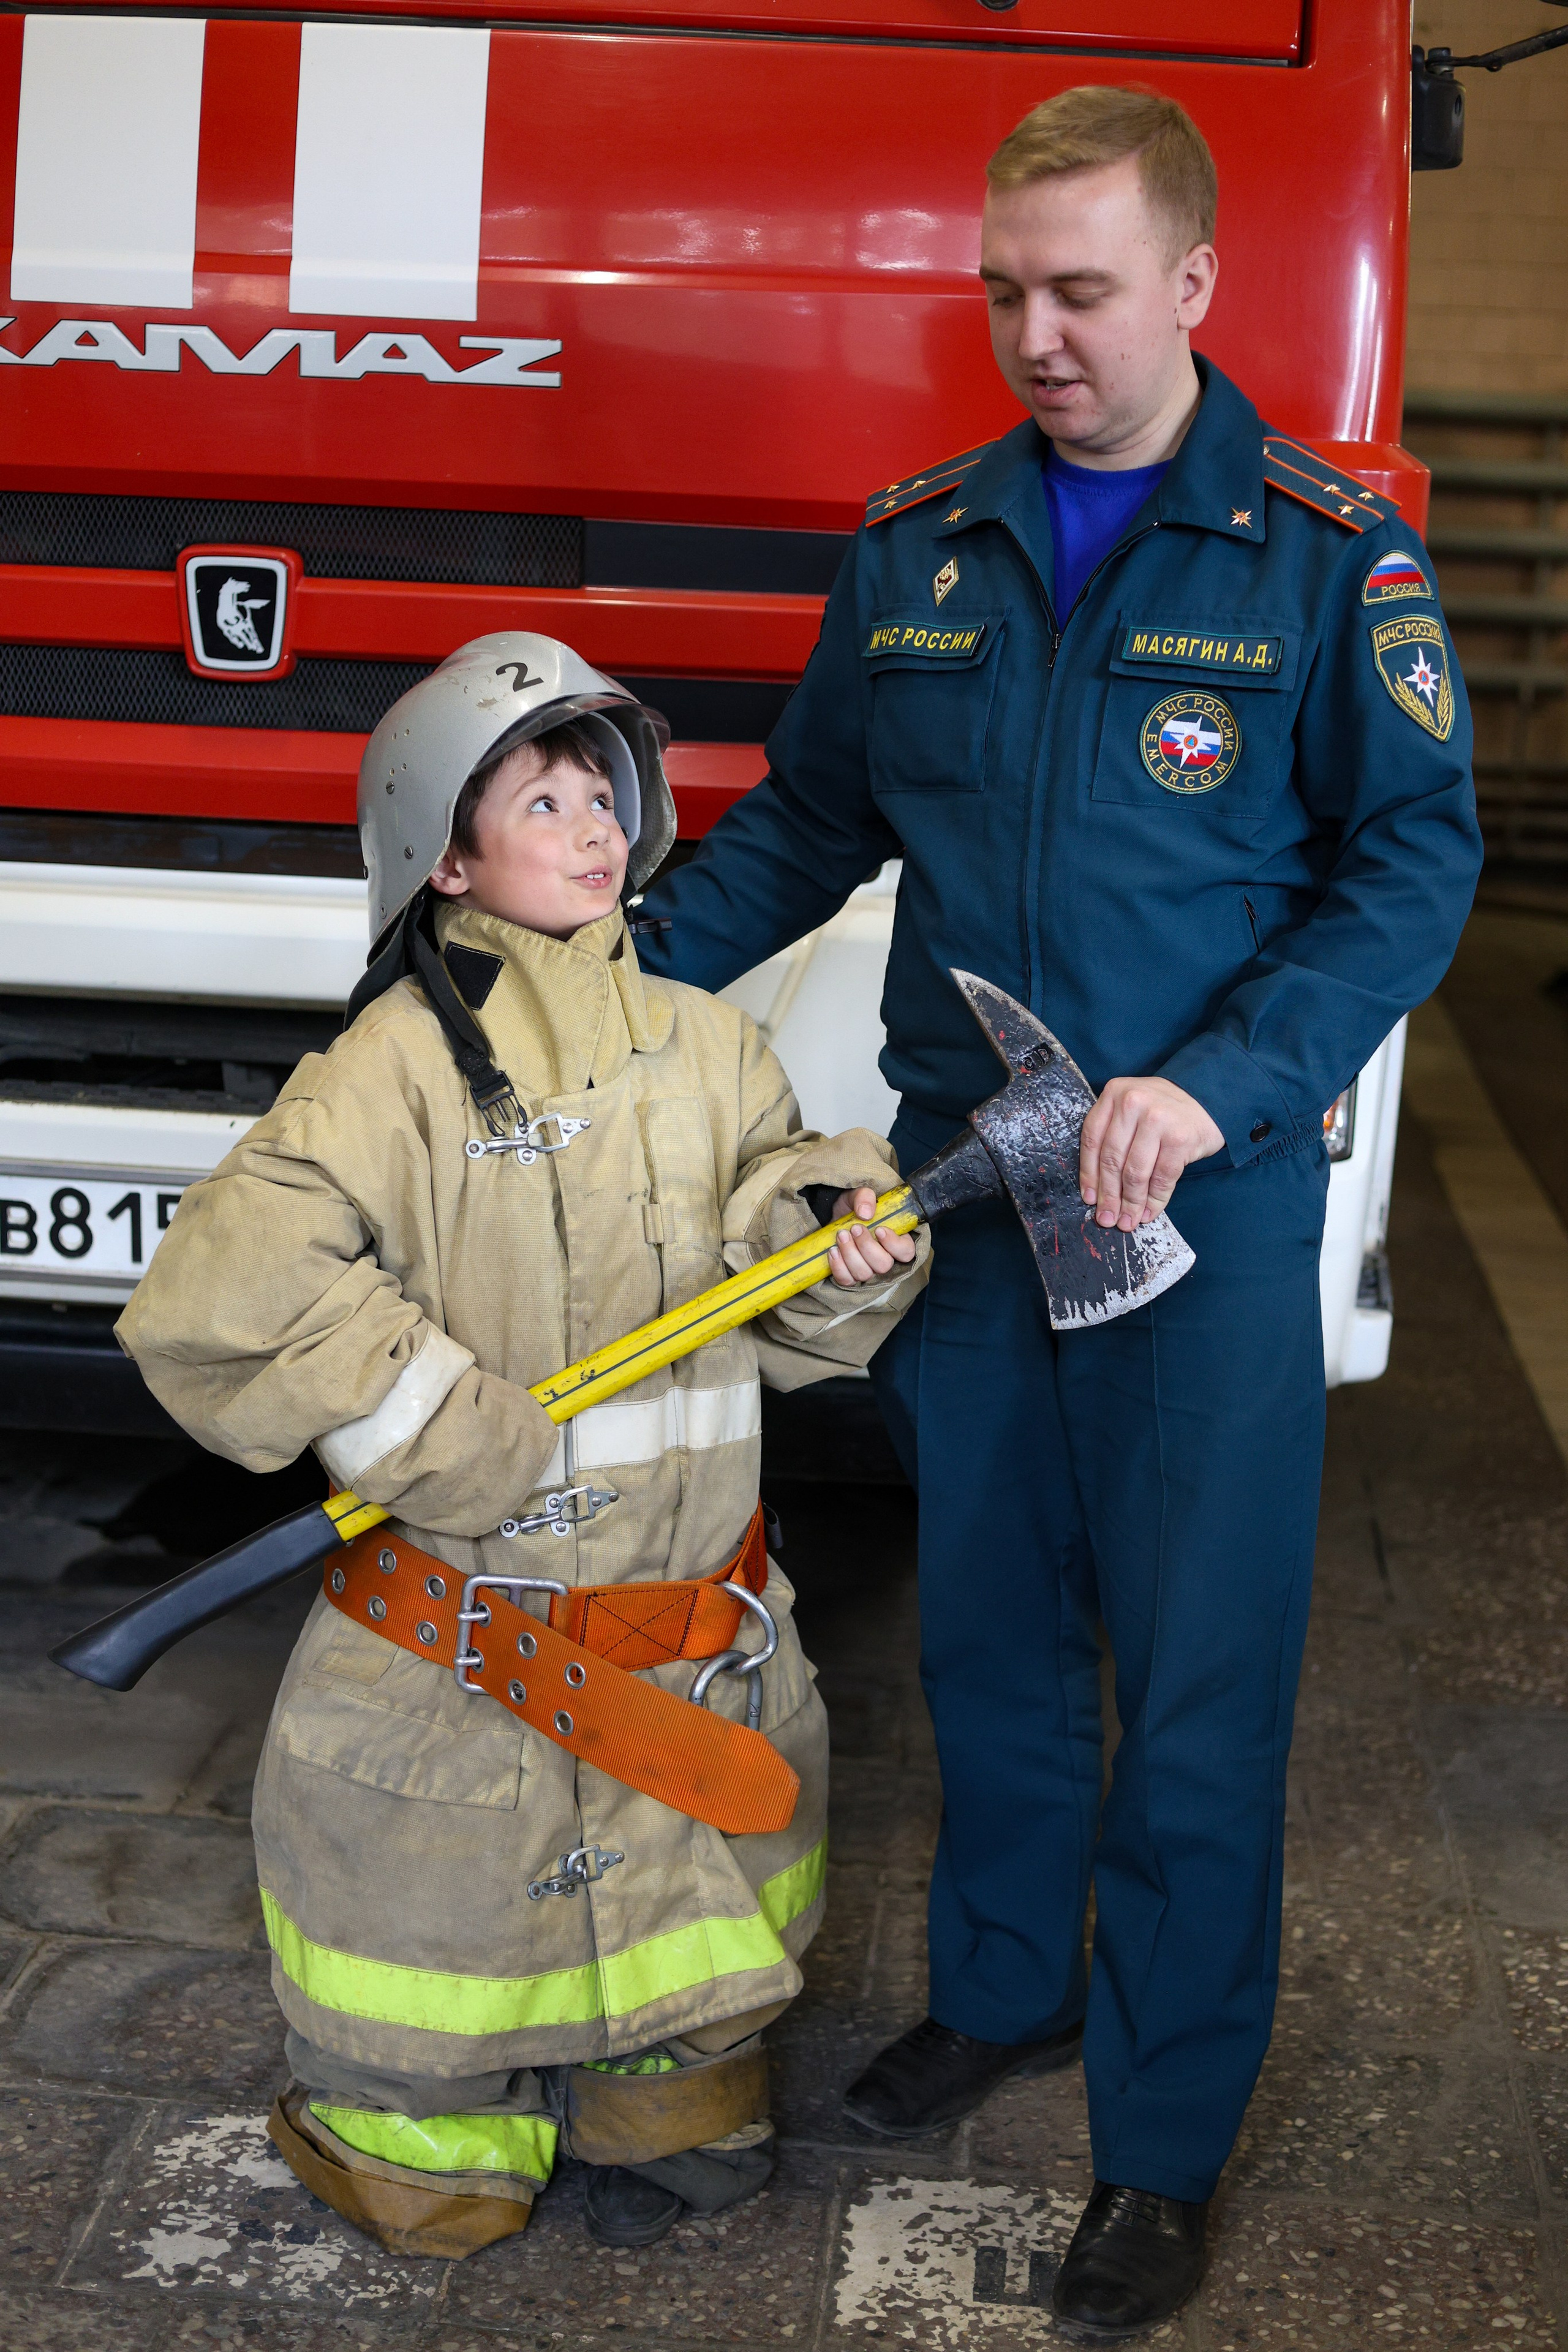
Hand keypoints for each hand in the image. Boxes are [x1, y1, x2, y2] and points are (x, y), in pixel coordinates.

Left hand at [827, 1187, 918, 1286]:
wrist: (834, 1216)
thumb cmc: (854, 1207)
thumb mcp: (859, 1194)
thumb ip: (865, 1197)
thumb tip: (865, 1213)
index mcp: (896, 1240)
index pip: (906, 1251)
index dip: (894, 1244)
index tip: (879, 1229)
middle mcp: (884, 1258)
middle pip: (883, 1265)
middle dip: (867, 1247)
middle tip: (854, 1228)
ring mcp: (867, 1269)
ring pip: (864, 1273)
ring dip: (850, 1254)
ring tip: (841, 1235)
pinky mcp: (849, 1275)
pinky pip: (846, 1280)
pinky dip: (838, 1266)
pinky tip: (833, 1251)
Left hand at [1079, 1078, 1223, 1231]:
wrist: (1209, 1100)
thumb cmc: (1164, 1110)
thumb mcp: (1132, 1108)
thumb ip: (1113, 1134)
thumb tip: (1098, 1189)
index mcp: (1114, 1093)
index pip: (1092, 1139)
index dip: (1088, 1174)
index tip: (1090, 1199)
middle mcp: (1133, 1103)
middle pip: (1112, 1159)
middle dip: (1109, 1196)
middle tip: (1107, 1219)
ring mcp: (1157, 1120)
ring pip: (1135, 1172)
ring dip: (1130, 1203)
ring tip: (1127, 1221)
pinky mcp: (1180, 1139)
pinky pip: (1162, 1178)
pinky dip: (1154, 1200)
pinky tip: (1149, 1213)